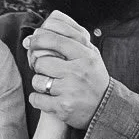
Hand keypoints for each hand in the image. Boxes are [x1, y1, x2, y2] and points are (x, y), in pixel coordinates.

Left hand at [23, 10, 109, 127]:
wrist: (105, 108)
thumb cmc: (93, 78)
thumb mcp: (90, 54)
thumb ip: (71, 38)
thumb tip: (40, 30)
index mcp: (85, 55)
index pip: (56, 40)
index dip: (39, 38)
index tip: (32, 41)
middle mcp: (78, 72)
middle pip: (41, 61)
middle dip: (39, 66)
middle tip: (46, 70)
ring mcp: (70, 90)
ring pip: (37, 81)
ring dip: (39, 83)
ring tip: (51, 85)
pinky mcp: (62, 107)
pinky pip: (36, 99)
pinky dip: (37, 99)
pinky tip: (47, 98)